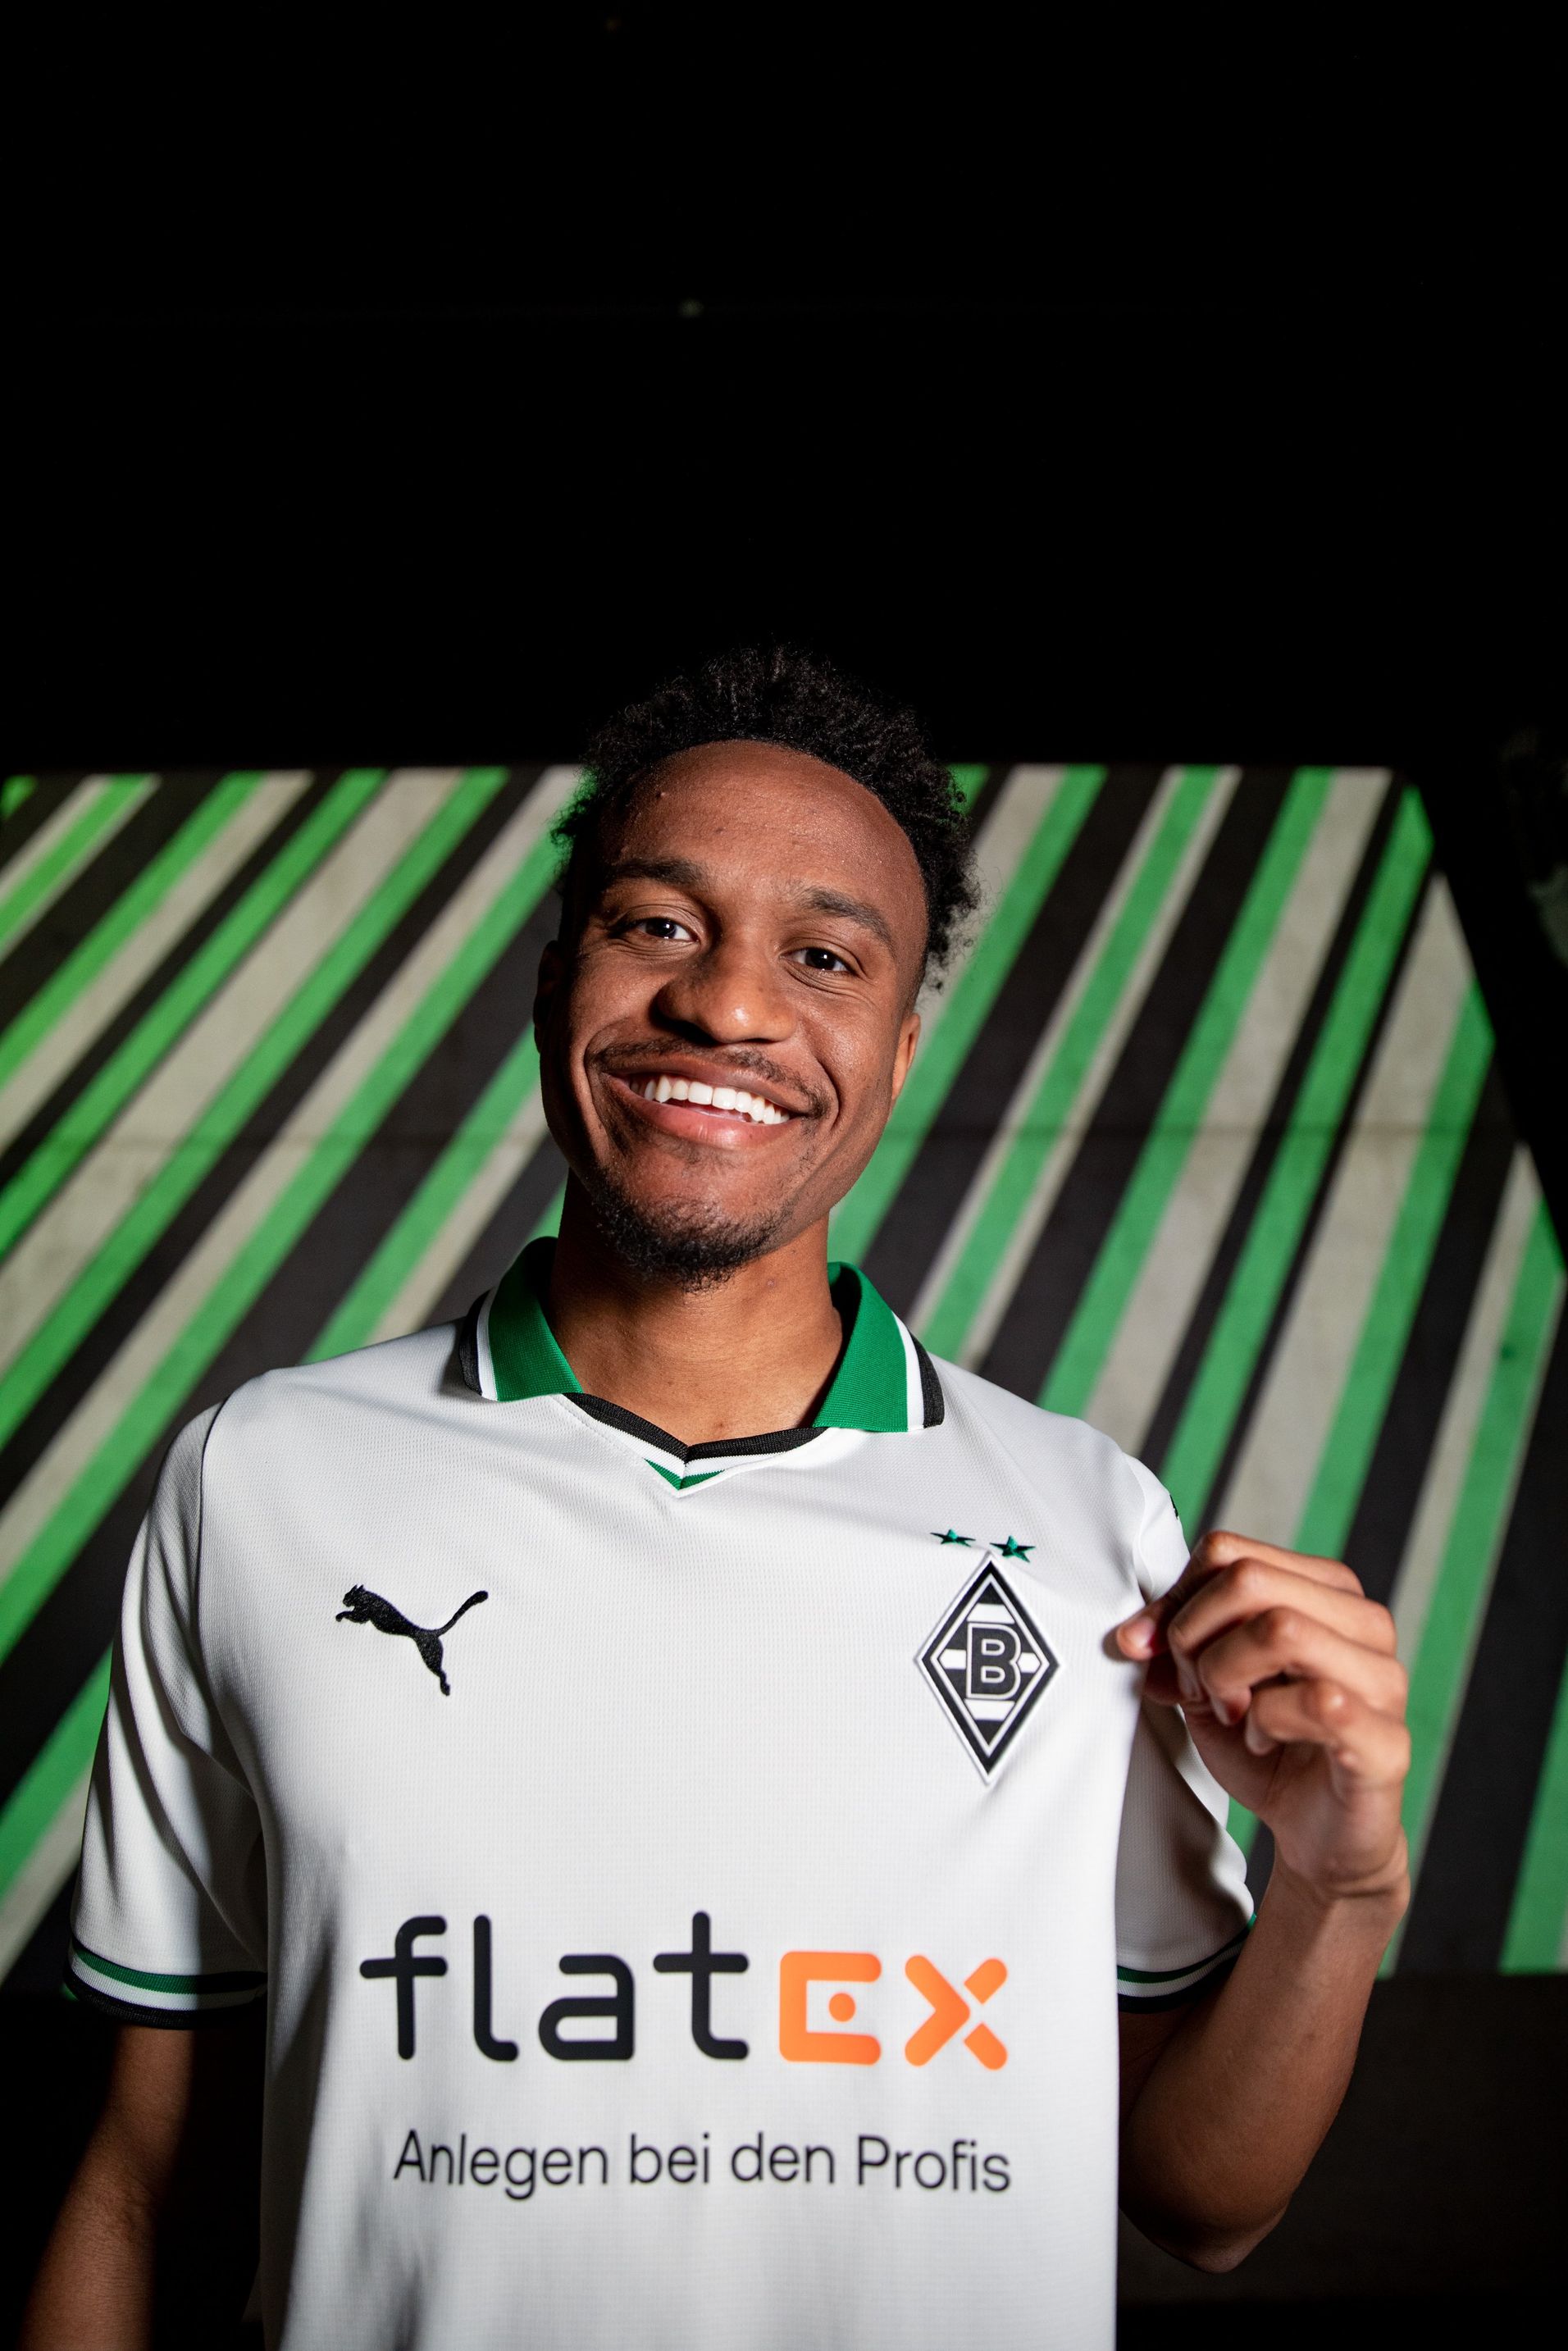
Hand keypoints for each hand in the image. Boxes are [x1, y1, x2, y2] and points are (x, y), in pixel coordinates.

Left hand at [1116, 1531, 1409, 1904]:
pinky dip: (1265, 1723)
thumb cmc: (1269, 1745)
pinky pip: (1315, 1702)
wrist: (1318, 1835)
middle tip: (1199, 1689)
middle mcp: (1365, 1622)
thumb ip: (1176, 1642)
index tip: (1153, 1651)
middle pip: (1248, 1579)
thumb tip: (1133, 1636)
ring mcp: (1383, 1678)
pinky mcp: (1386, 1739)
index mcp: (1325, 1590)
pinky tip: (1261, 1742)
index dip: (1175, 1600)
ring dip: (1228, 1677)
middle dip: (1195, 1637)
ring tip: (1231, 1714)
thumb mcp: (1206, 1682)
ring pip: (1280, 1628)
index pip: (1229, 1551)